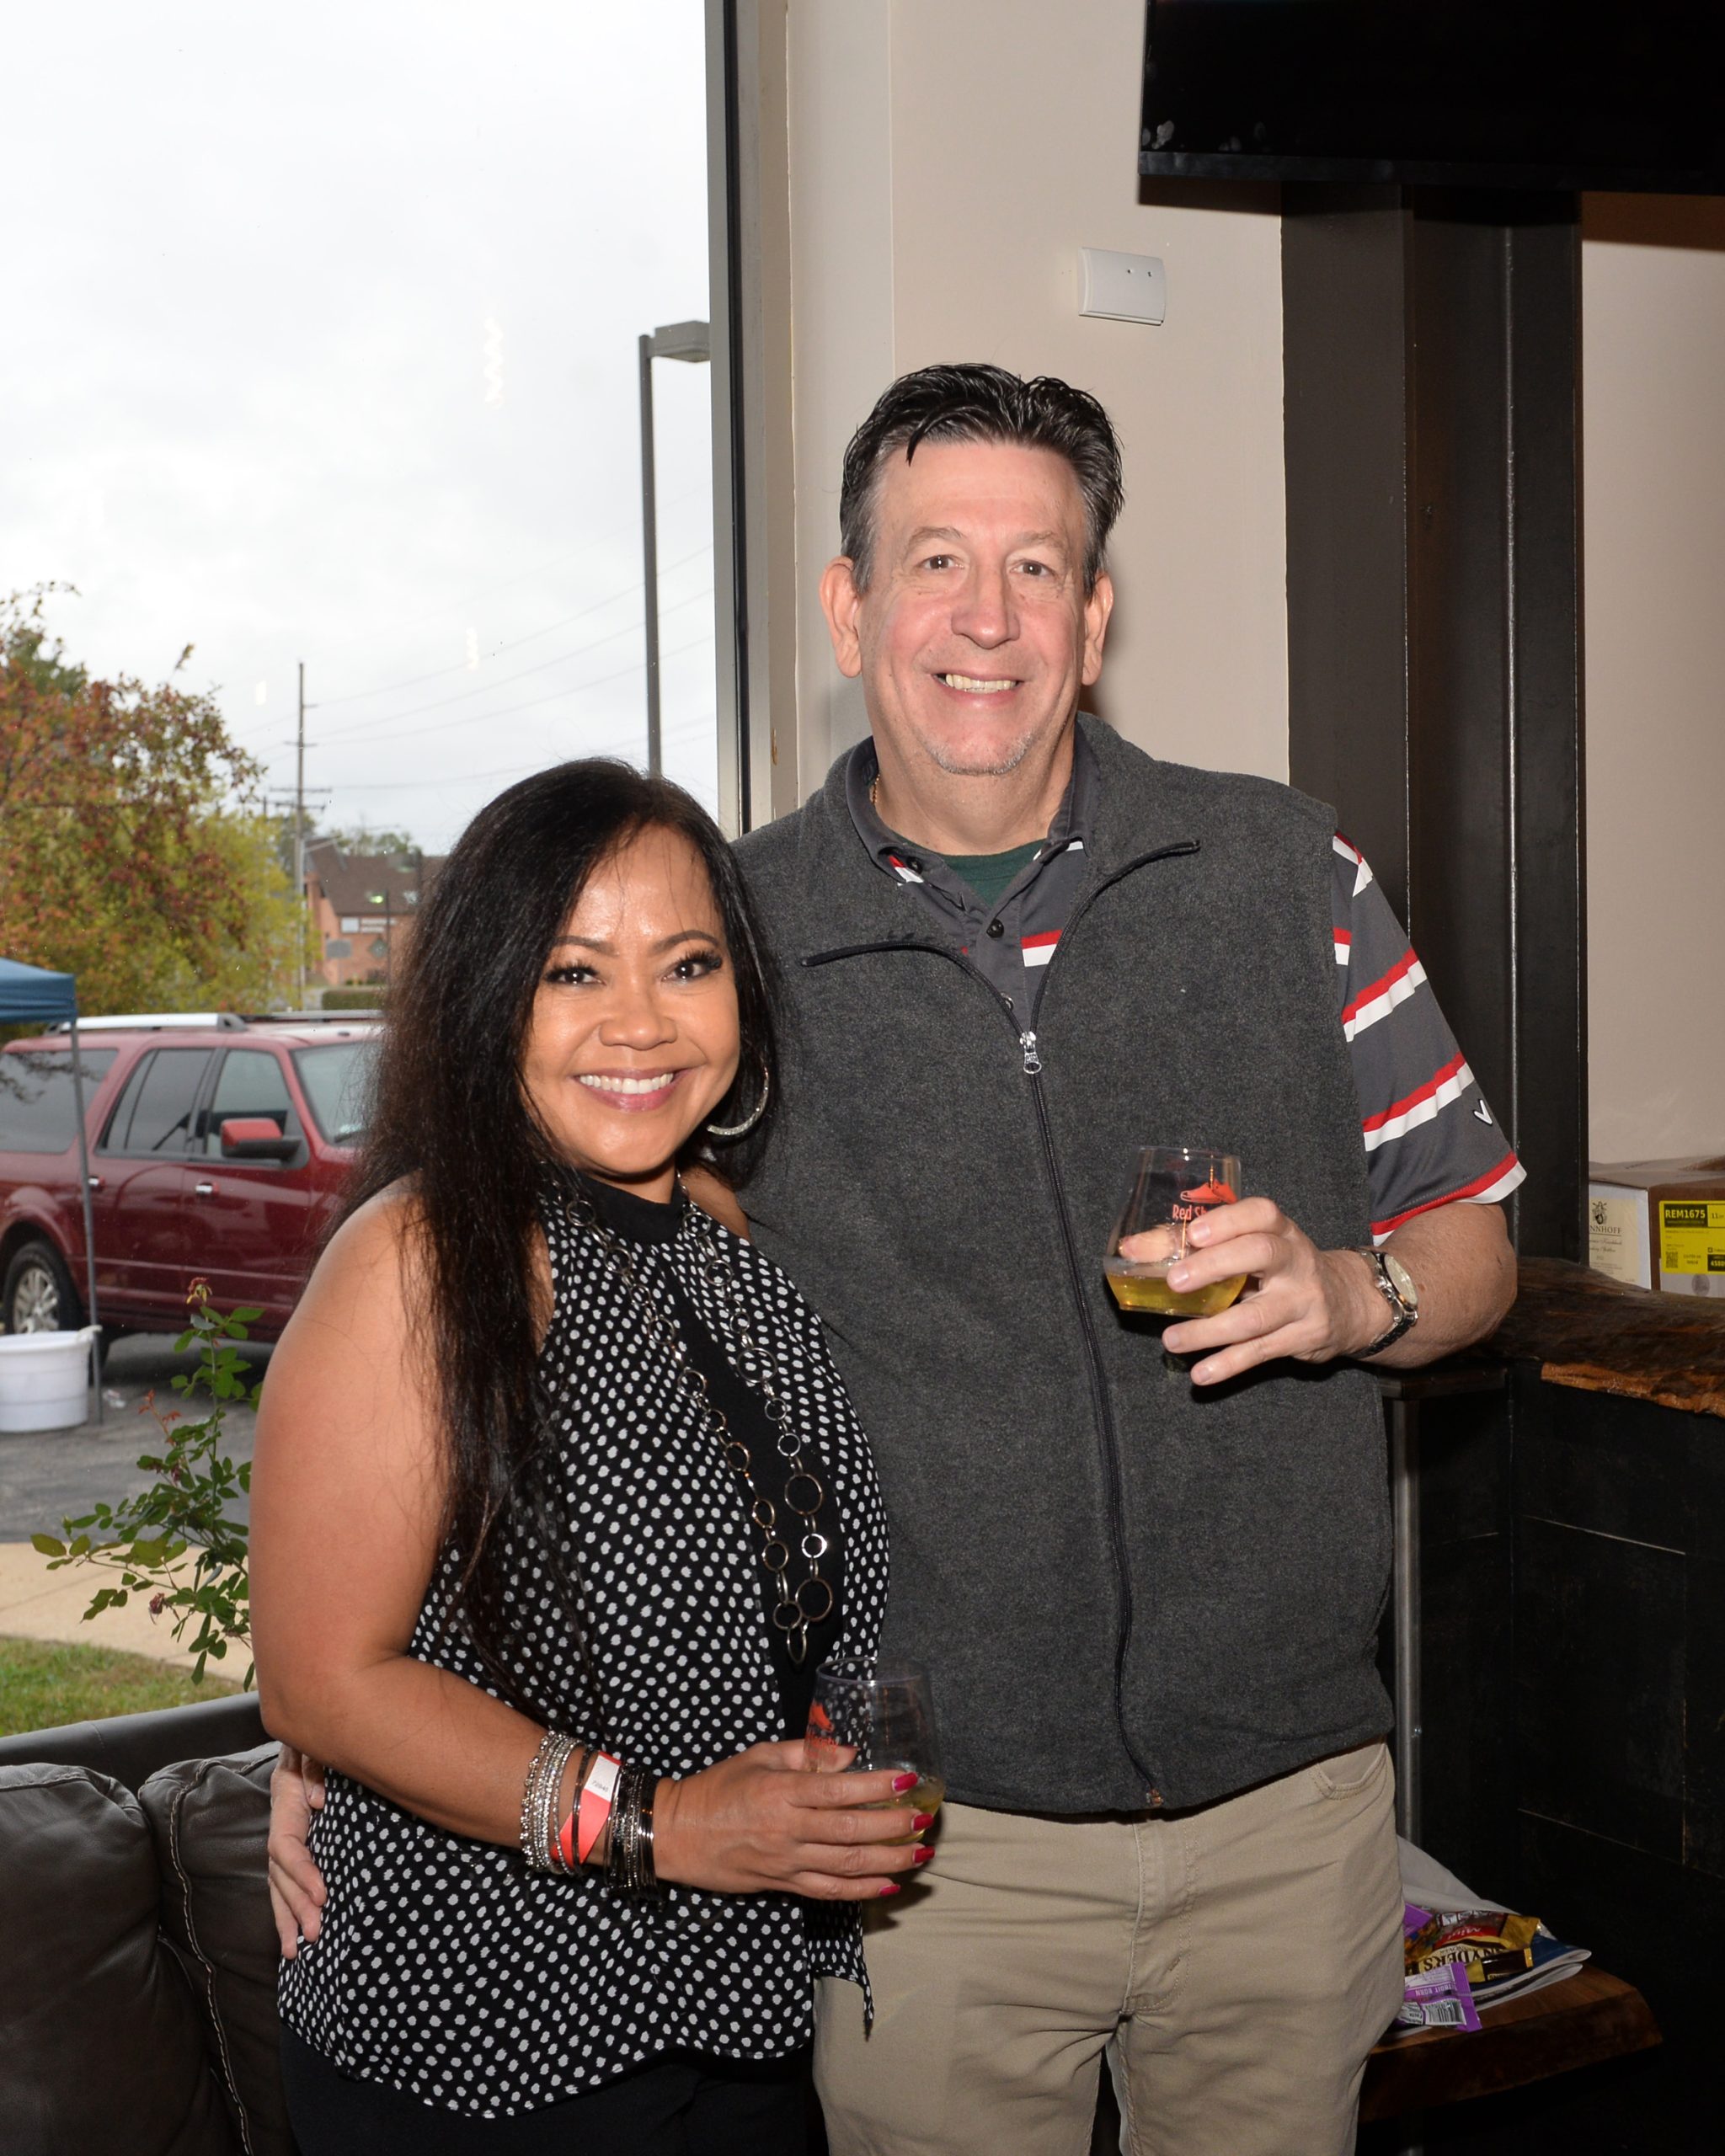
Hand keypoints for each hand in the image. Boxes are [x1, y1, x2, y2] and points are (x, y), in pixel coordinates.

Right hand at [268, 1742, 328, 1957]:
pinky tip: (294, 1935)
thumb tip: (316, 1800)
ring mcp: (287, 1828)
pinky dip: (289, 1906)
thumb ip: (315, 1762)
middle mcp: (282, 1817)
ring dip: (287, 1916)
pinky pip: (287, 1878)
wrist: (323, 1714)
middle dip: (295, 1906)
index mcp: (286, 1796)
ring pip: (278, 1881)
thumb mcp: (319, 1738)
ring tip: (297, 1950)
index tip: (324, 1896)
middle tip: (315, 1935)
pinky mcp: (301, 1837)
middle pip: (279, 1872)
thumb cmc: (327, 1725)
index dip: (301, 1872)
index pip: (284, 1846)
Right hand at [653, 1740, 933, 1899]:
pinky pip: (830, 1892)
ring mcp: (787, 1862)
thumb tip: (849, 1755)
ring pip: (847, 1866)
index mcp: (782, 1791)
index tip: (907, 1781)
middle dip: (894, 1828)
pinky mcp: (783, 1885)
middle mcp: (788, 1829)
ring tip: (921, 1854)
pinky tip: (888, 1886)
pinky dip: (862, 1891)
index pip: (839, 1791)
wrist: (678, 1834)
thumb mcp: (760, 1756)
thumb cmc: (719, 1787)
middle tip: (925, 1820)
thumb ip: (806, 1753)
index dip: (877, 1788)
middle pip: (851, 1833)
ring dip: (890, 1862)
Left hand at [1146, 1197, 1382, 1384]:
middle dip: (1214, 1267)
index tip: (1195, 1233)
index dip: (1228, 1221)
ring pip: (1255, 1316)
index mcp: (1282, 1232)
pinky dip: (1228, 1365)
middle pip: (1260, 1255)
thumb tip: (1133, 1250)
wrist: (1348, 1303)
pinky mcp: (1303, 1338)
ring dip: (1209, 1331)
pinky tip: (1201, 1373)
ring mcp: (1303, 1301)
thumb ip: (1202, 1247)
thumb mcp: (1257, 1248)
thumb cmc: (1282, 1269)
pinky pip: (1261, 1352)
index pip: (1261, 1214)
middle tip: (1173, 1282)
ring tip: (1171, 1340)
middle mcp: (1296, 1261)